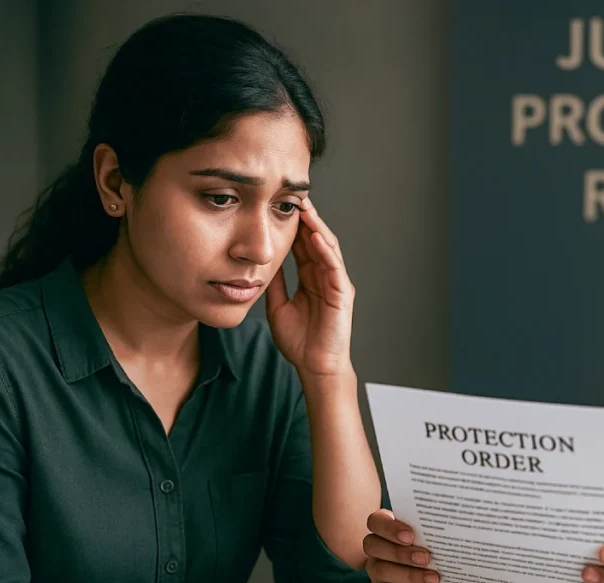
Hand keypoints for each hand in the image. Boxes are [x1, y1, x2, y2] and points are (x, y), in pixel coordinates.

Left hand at [265, 198, 354, 377]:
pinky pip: (335, 267)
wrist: (315, 367)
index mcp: (311, 279)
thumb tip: (261, 264)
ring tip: (305, 209)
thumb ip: (274, 284)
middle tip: (293, 196)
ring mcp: (336, 284)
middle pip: (316, 240)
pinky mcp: (342, 293)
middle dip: (306, 219)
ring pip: (328, 248)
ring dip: (317, 227)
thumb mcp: (277, 306)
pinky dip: (326, 250)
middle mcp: (326, 277)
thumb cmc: (300, 342)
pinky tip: (316, 236)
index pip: (302, 246)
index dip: (292, 226)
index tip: (278, 207)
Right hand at [363, 510, 438, 582]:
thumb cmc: (432, 549)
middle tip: (426, 557)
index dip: (389, 527)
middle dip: (400, 552)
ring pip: (380, 569)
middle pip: (372, 545)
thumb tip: (452, 529)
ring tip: (433, 577)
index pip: (376, 521)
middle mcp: (375, 547)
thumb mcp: (433, 538)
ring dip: (408, 574)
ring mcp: (375, 569)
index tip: (410, 535)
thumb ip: (433, 532)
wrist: (434, 577)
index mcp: (385, 527)